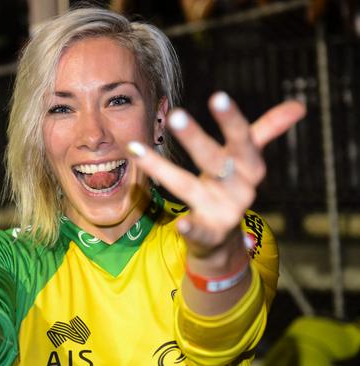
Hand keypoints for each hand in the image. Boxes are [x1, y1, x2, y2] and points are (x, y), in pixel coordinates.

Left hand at [129, 92, 304, 257]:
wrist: (225, 237)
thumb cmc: (231, 186)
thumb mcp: (247, 159)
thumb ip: (267, 131)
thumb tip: (298, 105)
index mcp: (249, 167)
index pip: (242, 140)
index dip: (232, 120)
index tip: (218, 96)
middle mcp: (239, 189)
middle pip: (215, 161)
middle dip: (196, 139)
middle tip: (175, 115)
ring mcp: (223, 213)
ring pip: (189, 188)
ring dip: (163, 170)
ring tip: (138, 150)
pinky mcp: (207, 234)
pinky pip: (198, 230)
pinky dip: (190, 227)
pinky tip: (180, 222)